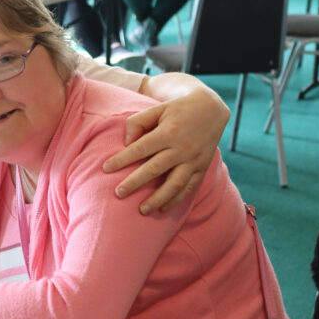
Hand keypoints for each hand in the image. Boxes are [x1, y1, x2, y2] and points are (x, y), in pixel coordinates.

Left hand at [103, 87, 229, 213]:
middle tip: (118, 193)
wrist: (211, 109)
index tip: (106, 168)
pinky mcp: (202, 168)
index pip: (141, 148)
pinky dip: (176, 200)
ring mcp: (194, 160)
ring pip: (174, 184)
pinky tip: (162, 208)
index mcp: (168, 132)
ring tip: (141, 210)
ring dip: (157, 199)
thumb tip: (126, 143)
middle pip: (154, 169)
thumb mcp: (157, 109)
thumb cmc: (177, 109)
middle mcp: (182, 148)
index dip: (122, 159)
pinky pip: (189, 188)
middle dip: (135, 183)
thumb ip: (138, 122)